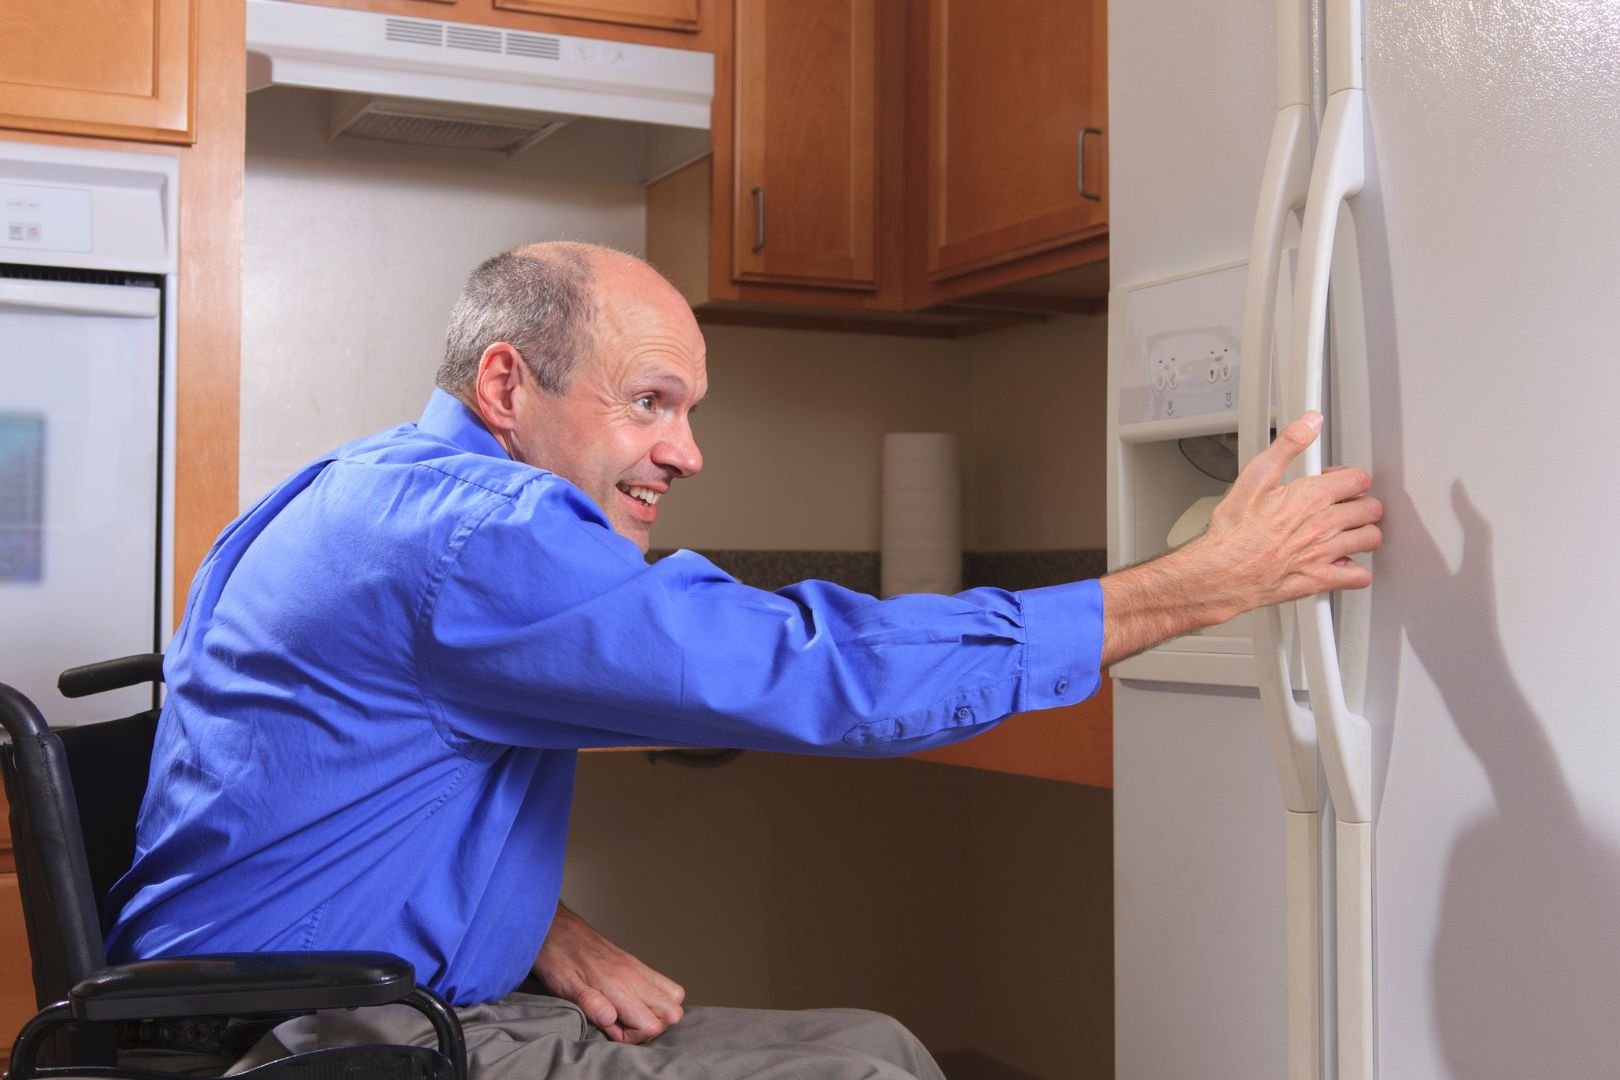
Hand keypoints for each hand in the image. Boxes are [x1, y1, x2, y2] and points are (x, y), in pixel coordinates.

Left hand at [532, 902, 685, 1043]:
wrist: (553, 925)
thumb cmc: (555, 956)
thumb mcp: (563, 985)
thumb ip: (589, 1003)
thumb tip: (611, 1020)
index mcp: (616, 985)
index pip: (651, 1024)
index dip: (634, 1037)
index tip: (612, 1032)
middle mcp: (632, 975)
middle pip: (673, 1010)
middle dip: (652, 1026)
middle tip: (623, 1026)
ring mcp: (635, 967)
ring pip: (673, 995)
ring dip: (657, 1011)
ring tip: (627, 1015)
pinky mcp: (633, 962)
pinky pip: (661, 982)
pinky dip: (654, 997)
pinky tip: (628, 1001)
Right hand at [1100, 412, 1381, 662]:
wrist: (1221, 570)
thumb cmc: (1233, 529)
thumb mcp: (1255, 476)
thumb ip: (1287, 445)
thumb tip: (1309, 423)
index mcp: (1313, 496)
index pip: (1358, 479)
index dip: (1349, 477)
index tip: (1338, 480)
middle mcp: (1325, 524)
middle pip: (1370, 509)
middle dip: (1360, 503)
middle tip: (1345, 504)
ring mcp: (1325, 553)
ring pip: (1370, 538)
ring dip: (1363, 532)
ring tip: (1348, 530)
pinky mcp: (1320, 579)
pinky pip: (1358, 576)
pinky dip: (1355, 570)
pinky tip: (1342, 563)